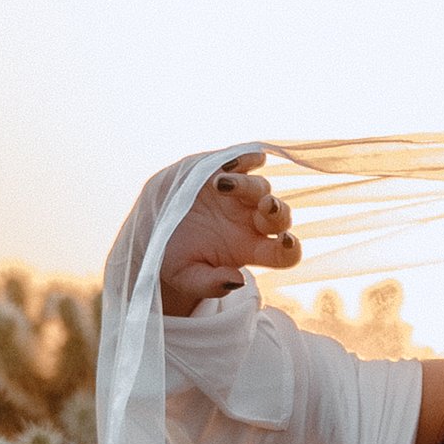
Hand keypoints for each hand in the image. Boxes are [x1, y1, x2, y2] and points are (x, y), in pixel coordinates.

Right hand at [155, 156, 301, 316]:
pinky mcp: (226, 171)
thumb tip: (238, 281)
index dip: (290, 249)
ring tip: (220, 185)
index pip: (284, 254)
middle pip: (280, 216)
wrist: (152, 223)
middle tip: (265, 207)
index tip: (285, 242)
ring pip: (261, 187)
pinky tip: (244, 160)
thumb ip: (210, 284)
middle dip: (277, 211)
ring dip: (247, 186)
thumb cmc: (174, 255)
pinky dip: (248, 158)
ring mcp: (241, 195)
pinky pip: (246, 161)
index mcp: (250, 249)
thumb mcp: (186, 276)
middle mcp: (252, 221)